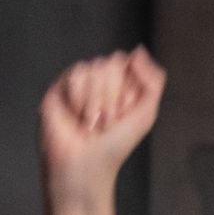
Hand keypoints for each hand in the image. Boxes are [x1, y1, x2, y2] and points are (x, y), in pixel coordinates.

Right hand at [39, 50, 166, 196]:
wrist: (86, 163)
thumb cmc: (115, 145)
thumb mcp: (146, 114)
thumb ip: (152, 81)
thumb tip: (138, 50)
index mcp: (123, 85)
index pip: (128, 64)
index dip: (128, 90)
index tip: (124, 115)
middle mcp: (102, 82)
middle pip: (112, 63)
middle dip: (113, 96)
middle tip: (107, 122)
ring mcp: (81, 83)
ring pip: (94, 68)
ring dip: (96, 101)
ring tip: (91, 122)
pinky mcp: (60, 88)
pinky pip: (75, 74)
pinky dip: (80, 99)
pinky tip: (77, 116)